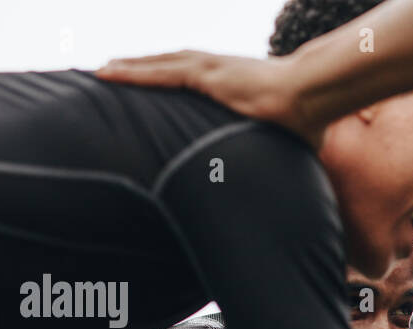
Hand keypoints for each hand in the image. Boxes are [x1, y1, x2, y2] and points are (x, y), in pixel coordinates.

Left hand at [96, 52, 322, 146]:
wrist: (312, 97)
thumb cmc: (307, 118)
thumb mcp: (285, 138)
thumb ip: (278, 152)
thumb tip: (290, 180)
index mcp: (232, 83)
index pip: (191, 77)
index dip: (168, 77)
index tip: (150, 86)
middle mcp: (216, 69)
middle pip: (167, 66)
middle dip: (140, 69)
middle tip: (110, 73)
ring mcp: (209, 69)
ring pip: (157, 65)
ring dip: (128, 67)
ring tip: (100, 72)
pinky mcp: (205, 74)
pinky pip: (160, 73)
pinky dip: (132, 72)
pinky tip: (108, 72)